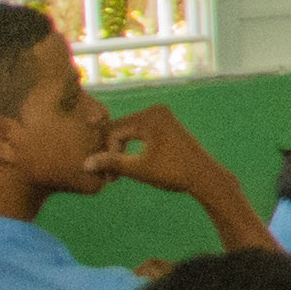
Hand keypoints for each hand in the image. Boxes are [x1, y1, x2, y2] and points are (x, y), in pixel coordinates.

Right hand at [97, 101, 225, 190]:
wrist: (205, 176)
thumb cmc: (173, 173)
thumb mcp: (139, 169)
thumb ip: (112, 164)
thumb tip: (85, 164)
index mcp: (149, 116)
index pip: (114, 131)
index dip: (107, 155)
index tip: (109, 178)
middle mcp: (155, 110)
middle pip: (120, 130)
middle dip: (113, 154)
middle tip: (110, 179)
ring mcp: (162, 116)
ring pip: (129, 133)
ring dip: (121, 153)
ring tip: (118, 176)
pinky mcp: (166, 125)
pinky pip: (140, 134)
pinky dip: (133, 149)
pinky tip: (130, 166)